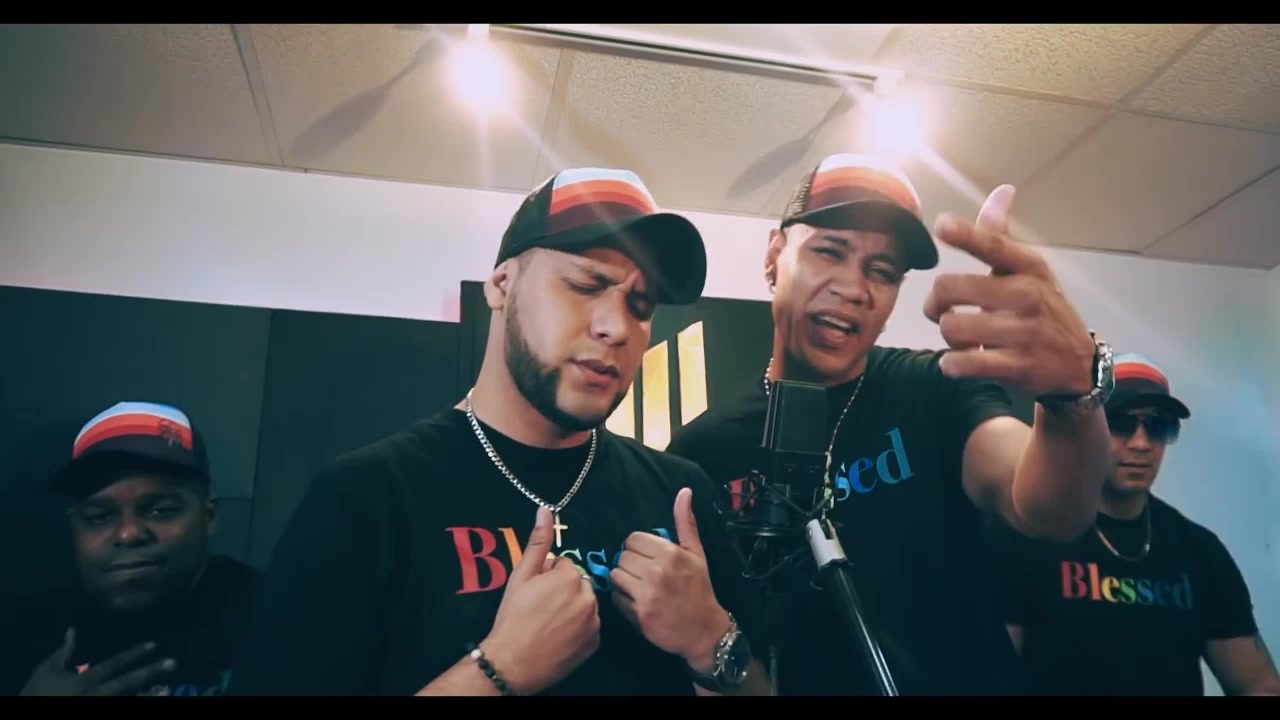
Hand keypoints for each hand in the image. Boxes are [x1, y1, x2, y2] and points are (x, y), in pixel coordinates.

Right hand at [19, 627, 174, 695]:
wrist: (30, 710)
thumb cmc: (38, 692)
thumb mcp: (47, 670)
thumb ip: (64, 651)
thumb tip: (73, 629)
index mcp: (86, 680)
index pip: (115, 664)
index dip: (135, 654)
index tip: (154, 645)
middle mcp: (97, 694)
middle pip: (128, 683)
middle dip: (150, 672)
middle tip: (172, 663)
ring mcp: (100, 706)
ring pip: (129, 700)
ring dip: (148, 694)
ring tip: (168, 689)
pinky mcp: (97, 712)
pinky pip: (122, 708)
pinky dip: (136, 702)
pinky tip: (153, 698)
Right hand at [483, 507, 600, 694]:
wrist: (512, 661)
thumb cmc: (513, 616)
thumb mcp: (521, 576)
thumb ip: (537, 542)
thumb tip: (545, 509)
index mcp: (571, 577)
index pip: (564, 566)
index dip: (547, 576)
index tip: (535, 591)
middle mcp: (588, 597)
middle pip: (578, 584)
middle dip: (563, 590)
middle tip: (541, 607)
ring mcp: (594, 622)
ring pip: (585, 604)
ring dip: (572, 608)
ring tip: (549, 622)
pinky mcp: (594, 642)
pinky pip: (589, 627)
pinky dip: (578, 629)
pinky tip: (559, 636)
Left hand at [610, 488, 730, 673]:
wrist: (704, 630)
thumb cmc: (699, 588)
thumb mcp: (696, 553)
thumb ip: (685, 522)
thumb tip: (684, 491)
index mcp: (670, 554)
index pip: (633, 539)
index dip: (638, 548)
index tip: (648, 558)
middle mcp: (657, 572)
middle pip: (623, 557)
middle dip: (631, 564)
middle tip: (645, 574)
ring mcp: (647, 595)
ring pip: (616, 575)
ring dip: (624, 581)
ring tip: (639, 587)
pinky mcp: (638, 615)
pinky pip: (616, 598)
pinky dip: (623, 600)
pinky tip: (638, 602)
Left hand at [923, 185, 1094, 397]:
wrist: (1078, 364)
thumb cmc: (1041, 309)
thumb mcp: (1029, 271)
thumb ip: (1002, 236)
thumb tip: (1002, 190)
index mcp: (1029, 266)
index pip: (994, 244)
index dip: (966, 234)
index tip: (942, 226)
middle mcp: (1028, 295)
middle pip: (949, 288)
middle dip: (934, 303)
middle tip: (942, 310)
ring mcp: (1024, 331)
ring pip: (950, 327)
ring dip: (947, 336)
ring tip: (962, 338)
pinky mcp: (1017, 366)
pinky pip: (962, 363)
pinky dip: (953, 364)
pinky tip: (963, 360)